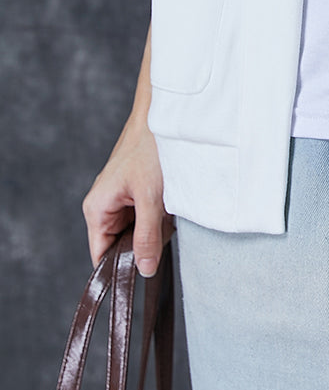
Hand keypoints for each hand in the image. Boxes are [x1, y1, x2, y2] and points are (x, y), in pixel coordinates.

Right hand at [82, 111, 171, 276]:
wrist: (163, 116)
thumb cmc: (150, 149)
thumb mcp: (151, 199)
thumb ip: (147, 237)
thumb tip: (144, 270)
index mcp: (97, 209)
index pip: (101, 256)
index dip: (119, 269)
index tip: (143, 273)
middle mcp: (104, 207)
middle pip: (123, 245)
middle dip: (146, 241)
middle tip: (163, 224)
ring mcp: (122, 200)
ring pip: (139, 231)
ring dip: (157, 225)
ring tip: (167, 206)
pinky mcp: (138, 193)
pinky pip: (149, 216)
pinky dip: (163, 213)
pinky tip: (170, 201)